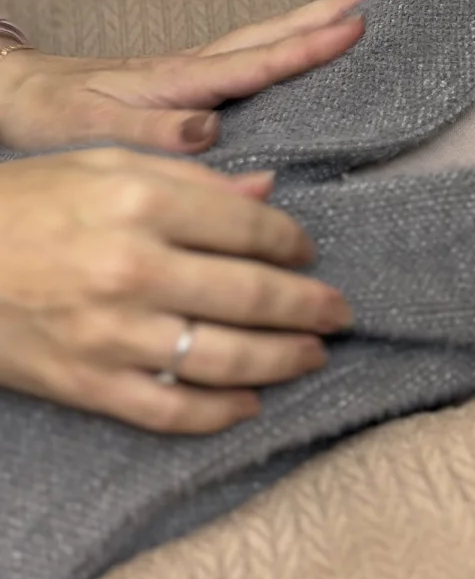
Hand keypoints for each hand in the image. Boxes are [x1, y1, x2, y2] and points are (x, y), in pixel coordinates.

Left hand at [0, 0, 381, 154]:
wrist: (12, 94)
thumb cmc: (49, 118)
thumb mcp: (93, 132)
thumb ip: (153, 135)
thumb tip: (211, 132)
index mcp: (180, 80)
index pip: (259, 62)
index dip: (310, 45)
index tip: (358, 23)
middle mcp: (192, 68)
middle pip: (273, 33)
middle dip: (327, 10)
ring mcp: (189, 72)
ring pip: (263, 39)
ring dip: (311, 19)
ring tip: (357, 3)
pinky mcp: (182, 84)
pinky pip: (249, 58)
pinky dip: (284, 43)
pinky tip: (296, 49)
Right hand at [0, 149, 351, 431]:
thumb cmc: (25, 203)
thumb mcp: (104, 165)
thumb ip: (190, 178)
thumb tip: (267, 194)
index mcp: (141, 203)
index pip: (249, 228)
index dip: (293, 243)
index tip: (308, 251)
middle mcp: (134, 269)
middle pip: (252, 295)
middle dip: (308, 306)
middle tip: (339, 311)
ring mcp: (112, 334)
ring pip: (224, 358)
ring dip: (282, 360)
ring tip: (313, 355)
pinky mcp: (88, 385)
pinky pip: (170, 410)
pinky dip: (218, 413)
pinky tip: (248, 404)